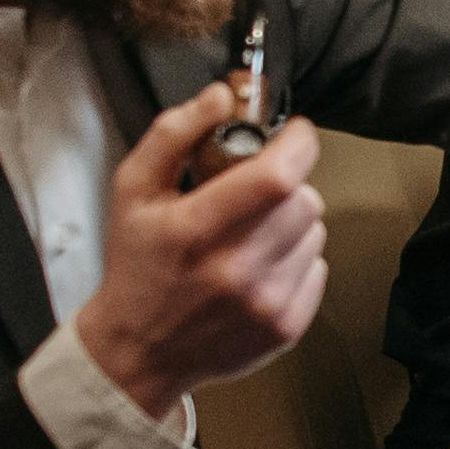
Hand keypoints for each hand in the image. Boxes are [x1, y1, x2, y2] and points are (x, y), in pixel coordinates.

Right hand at [69, 82, 327, 410]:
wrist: (139, 352)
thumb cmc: (137, 265)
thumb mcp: (133, 190)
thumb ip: (173, 134)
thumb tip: (220, 96)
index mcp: (195, 230)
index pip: (277, 176)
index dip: (298, 144)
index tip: (294, 133)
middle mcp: (236, 270)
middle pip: (305, 200)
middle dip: (287, 185)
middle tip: (256, 193)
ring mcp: (265, 303)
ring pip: (315, 232)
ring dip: (291, 223)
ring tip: (252, 235)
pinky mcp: (285, 327)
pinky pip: (317, 267)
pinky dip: (295, 259)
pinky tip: (259, 267)